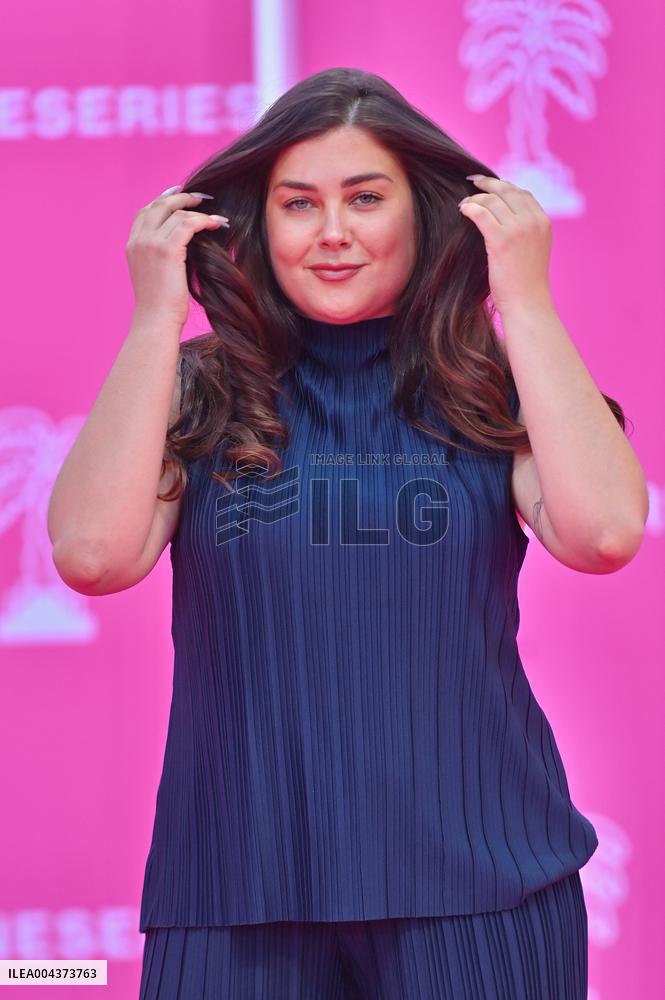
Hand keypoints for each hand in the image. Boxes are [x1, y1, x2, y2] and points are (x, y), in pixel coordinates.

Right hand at [125, 185, 228, 329]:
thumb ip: (161, 254)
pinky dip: (205, 220)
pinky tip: (217, 225)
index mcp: (132, 245)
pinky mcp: (166, 250)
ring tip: (217, 217)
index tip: (180, 194)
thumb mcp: (154, 274)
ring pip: (177, 213)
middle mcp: (138, 240)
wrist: (156, 320)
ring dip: (199, 211)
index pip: (146, 211)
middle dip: (182, 197)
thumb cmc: (160, 306)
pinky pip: (188, 224)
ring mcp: (150, 243)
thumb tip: (184, 242)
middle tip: (202, 197)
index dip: (164, 200)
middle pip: (160, 204)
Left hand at [458, 175, 553, 316]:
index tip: (490, 186)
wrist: (527, 303)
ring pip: (493, 199)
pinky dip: (470, 208)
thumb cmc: (525, 284)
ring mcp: (519, 228)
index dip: (504, 186)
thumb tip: (503, 220)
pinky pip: (481, 212)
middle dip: (488, 184)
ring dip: (476, 198)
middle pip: (508, 190)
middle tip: (472, 182)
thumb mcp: (533, 251)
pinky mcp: (502, 239)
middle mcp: (534, 221)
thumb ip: (524, 231)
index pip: (523, 194)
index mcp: (543, 222)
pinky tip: (462, 210)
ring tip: (464, 204)